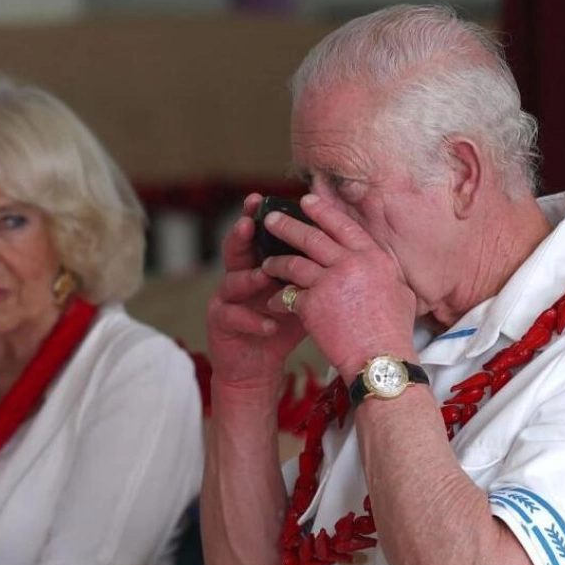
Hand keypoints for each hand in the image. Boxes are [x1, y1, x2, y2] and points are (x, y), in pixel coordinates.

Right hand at [207, 193, 307, 390]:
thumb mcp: (301, 294)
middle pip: (236, 250)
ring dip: (248, 278)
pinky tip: (270, 325)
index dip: (258, 217)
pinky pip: (234, 317)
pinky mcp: (220, 324)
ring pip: (231, 282)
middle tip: (250, 221)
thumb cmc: (282, 326)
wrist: (257, 366)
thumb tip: (344, 246)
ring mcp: (226, 300)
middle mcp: (238, 277)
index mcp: (257, 265)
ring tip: (264, 275)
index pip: (258, 236)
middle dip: (241, 234)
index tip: (264, 198)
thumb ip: (311, 271)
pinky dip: (253, 321)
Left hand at [259, 194, 417, 378]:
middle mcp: (351, 263)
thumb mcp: (400, 291)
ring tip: (265, 262)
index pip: (343, 225)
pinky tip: (274, 302)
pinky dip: (279, 298)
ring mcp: (330, 282)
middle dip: (288, 225)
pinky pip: (287, 294)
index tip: (306, 200)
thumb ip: (383, 271)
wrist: (381, 360)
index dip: (322, 211)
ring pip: (294, 263)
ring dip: (276, 261)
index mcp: (373, 257)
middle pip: (312, 237)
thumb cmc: (393, 333)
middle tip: (271, 218)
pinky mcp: (312, 304)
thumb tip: (374, 260)